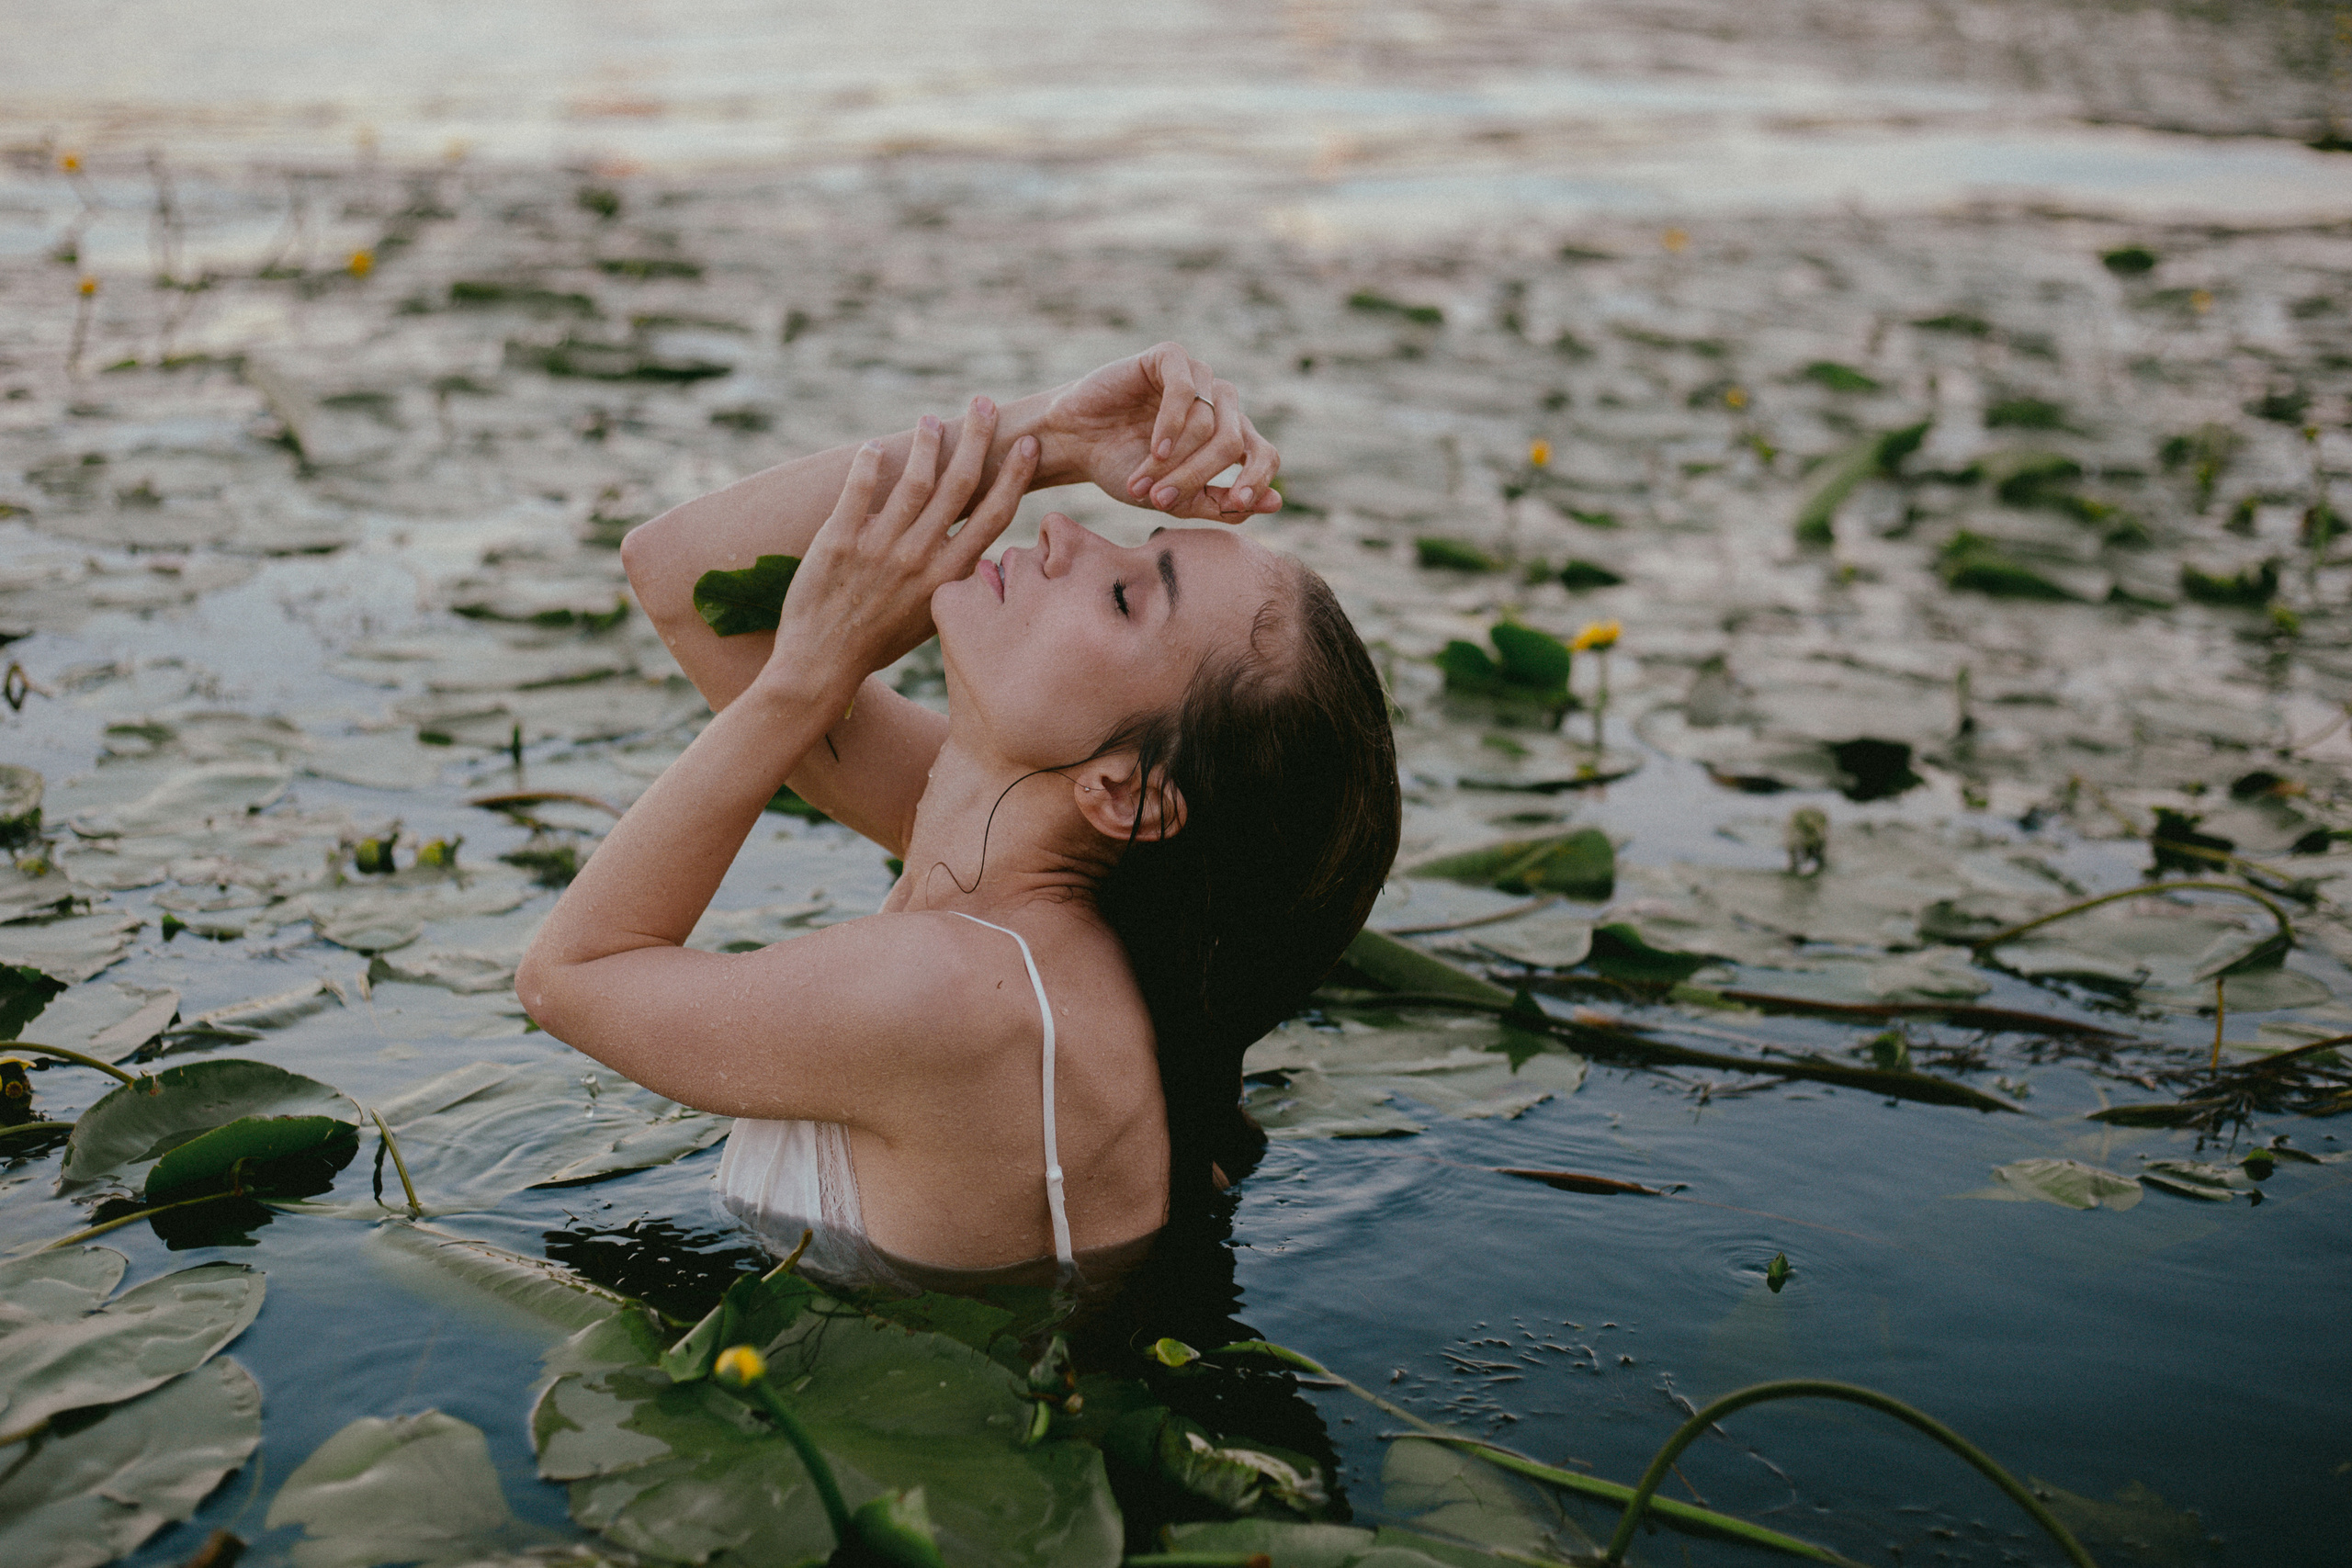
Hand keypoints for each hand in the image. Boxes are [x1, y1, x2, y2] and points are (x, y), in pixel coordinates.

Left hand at [766, 400, 1037, 690]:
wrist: (821, 664)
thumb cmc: (878, 642)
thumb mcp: (930, 615)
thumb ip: (951, 576)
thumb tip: (974, 548)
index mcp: (948, 575)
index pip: (992, 515)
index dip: (1014, 476)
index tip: (1027, 447)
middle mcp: (919, 557)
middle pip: (959, 485)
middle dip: (976, 439)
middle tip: (983, 405)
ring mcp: (879, 547)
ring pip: (913, 481)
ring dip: (926, 444)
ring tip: (931, 421)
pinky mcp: (838, 541)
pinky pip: (859, 491)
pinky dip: (868, 465)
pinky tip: (873, 447)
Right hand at [1037, 342, 1282, 521]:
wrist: (1074, 442)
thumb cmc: (1123, 468)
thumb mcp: (1176, 499)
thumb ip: (1222, 503)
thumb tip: (1276, 502)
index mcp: (1229, 436)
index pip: (1266, 454)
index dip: (1257, 479)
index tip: (1237, 503)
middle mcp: (1220, 403)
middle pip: (1233, 442)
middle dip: (1196, 476)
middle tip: (1158, 500)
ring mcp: (1198, 377)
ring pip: (1208, 422)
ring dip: (1173, 460)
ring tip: (1140, 482)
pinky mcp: (1170, 358)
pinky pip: (1187, 391)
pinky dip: (1171, 425)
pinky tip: (1154, 448)